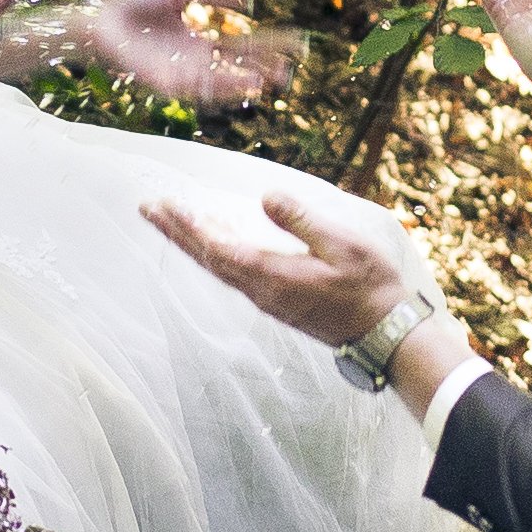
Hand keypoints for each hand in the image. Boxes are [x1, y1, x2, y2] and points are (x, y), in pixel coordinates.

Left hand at [76, 0, 299, 110]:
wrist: (97, 20)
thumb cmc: (132, 5)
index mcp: (201, 41)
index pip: (244, 45)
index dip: (271, 44)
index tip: (297, 43)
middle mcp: (196, 60)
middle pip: (238, 66)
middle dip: (264, 68)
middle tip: (292, 69)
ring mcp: (182, 73)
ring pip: (221, 82)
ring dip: (244, 82)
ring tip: (270, 82)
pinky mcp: (166, 81)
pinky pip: (198, 87)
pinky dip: (219, 86)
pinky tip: (237, 84)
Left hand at [142, 185, 413, 352]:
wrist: (384, 334)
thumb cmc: (369, 288)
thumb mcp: (342, 246)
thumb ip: (302, 221)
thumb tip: (266, 197)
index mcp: (273, 276)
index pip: (218, 249)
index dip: (190, 226)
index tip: (166, 205)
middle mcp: (262, 291)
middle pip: (208, 259)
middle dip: (176, 232)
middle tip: (147, 207)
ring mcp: (268, 300)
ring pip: (219, 268)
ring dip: (192, 243)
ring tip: (169, 221)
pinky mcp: (277, 302)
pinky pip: (234, 275)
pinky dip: (215, 254)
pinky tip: (213, 243)